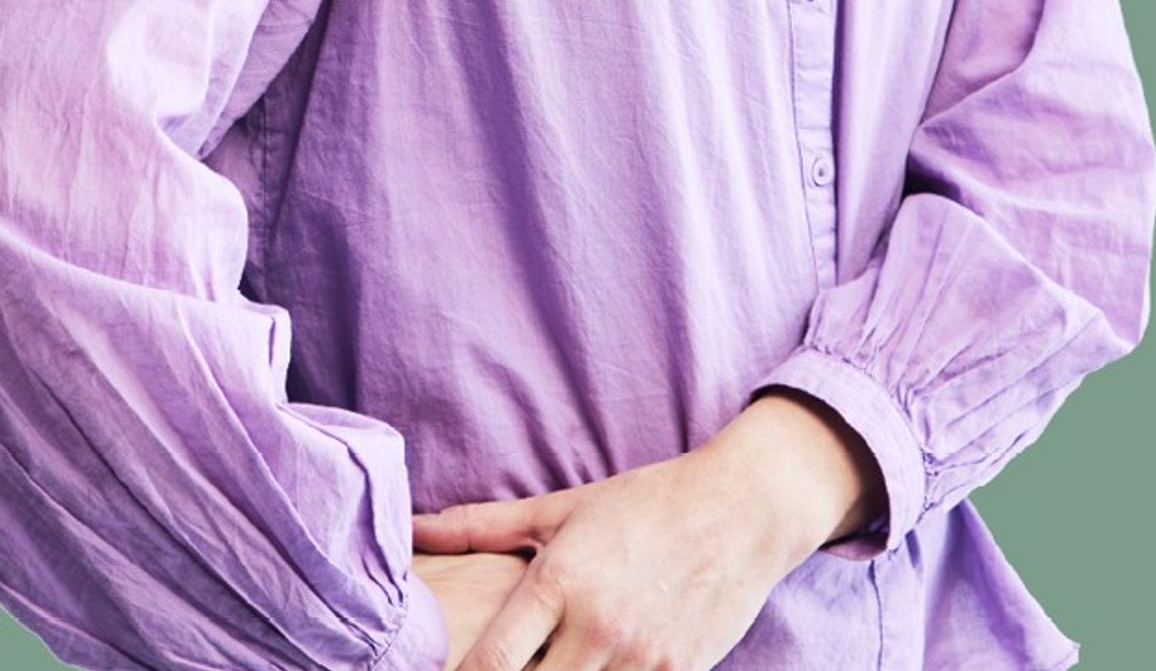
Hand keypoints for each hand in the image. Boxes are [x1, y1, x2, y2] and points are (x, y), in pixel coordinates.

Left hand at [409, 441, 793, 669]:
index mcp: (559, 580)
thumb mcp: (563, 508)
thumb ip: (482, 526)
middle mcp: (597, 626)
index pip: (490, 663)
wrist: (742, 508)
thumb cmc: (644, 501)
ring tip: (555, 667)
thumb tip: (413, 527)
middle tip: (504, 669)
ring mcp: (640, 660)